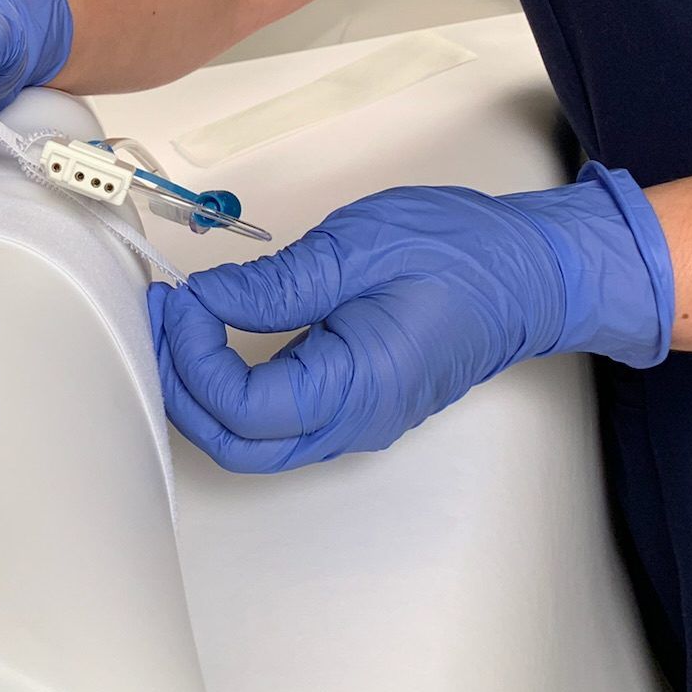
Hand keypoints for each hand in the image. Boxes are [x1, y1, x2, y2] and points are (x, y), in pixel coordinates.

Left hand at [151, 165, 673, 471]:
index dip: (191, 356)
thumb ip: (275, 285)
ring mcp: (354, 418)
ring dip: (202, 387)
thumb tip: (205, 300)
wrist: (531, 272)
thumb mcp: (357, 250)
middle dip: (182, 384)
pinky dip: (232, 383)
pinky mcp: (353, 401)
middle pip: (236, 442)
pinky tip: (214, 333)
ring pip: (253, 437)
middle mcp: (352, 421)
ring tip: (178, 321)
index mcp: (356, 388)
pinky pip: (278, 416)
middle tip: (160, 316)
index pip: (241, 408)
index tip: (178, 298)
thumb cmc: (462, 255)